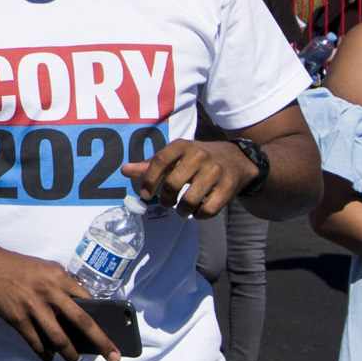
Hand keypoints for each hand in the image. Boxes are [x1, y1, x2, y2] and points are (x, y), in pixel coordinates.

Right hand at [0, 245, 127, 360]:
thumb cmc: (19, 267)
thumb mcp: (46, 268)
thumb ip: (63, 284)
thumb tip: (80, 306)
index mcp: (60, 277)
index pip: (88, 301)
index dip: (101, 317)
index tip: (112, 331)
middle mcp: (51, 292)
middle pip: (82, 322)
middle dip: (101, 342)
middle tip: (112, 356)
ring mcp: (34, 307)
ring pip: (59, 339)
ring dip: (71, 354)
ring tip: (75, 360)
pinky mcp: (18, 319)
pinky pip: (36, 343)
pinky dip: (44, 353)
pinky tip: (49, 357)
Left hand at [130, 138, 247, 216]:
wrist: (237, 159)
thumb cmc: (198, 159)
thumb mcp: (177, 156)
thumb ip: (151, 165)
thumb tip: (124, 170)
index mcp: (183, 145)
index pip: (159, 161)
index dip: (149, 180)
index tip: (145, 194)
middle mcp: (200, 155)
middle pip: (172, 184)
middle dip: (165, 199)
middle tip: (167, 202)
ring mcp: (215, 171)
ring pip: (190, 200)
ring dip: (181, 211)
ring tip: (181, 209)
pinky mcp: (228, 187)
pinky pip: (208, 209)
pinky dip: (199, 215)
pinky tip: (197, 211)